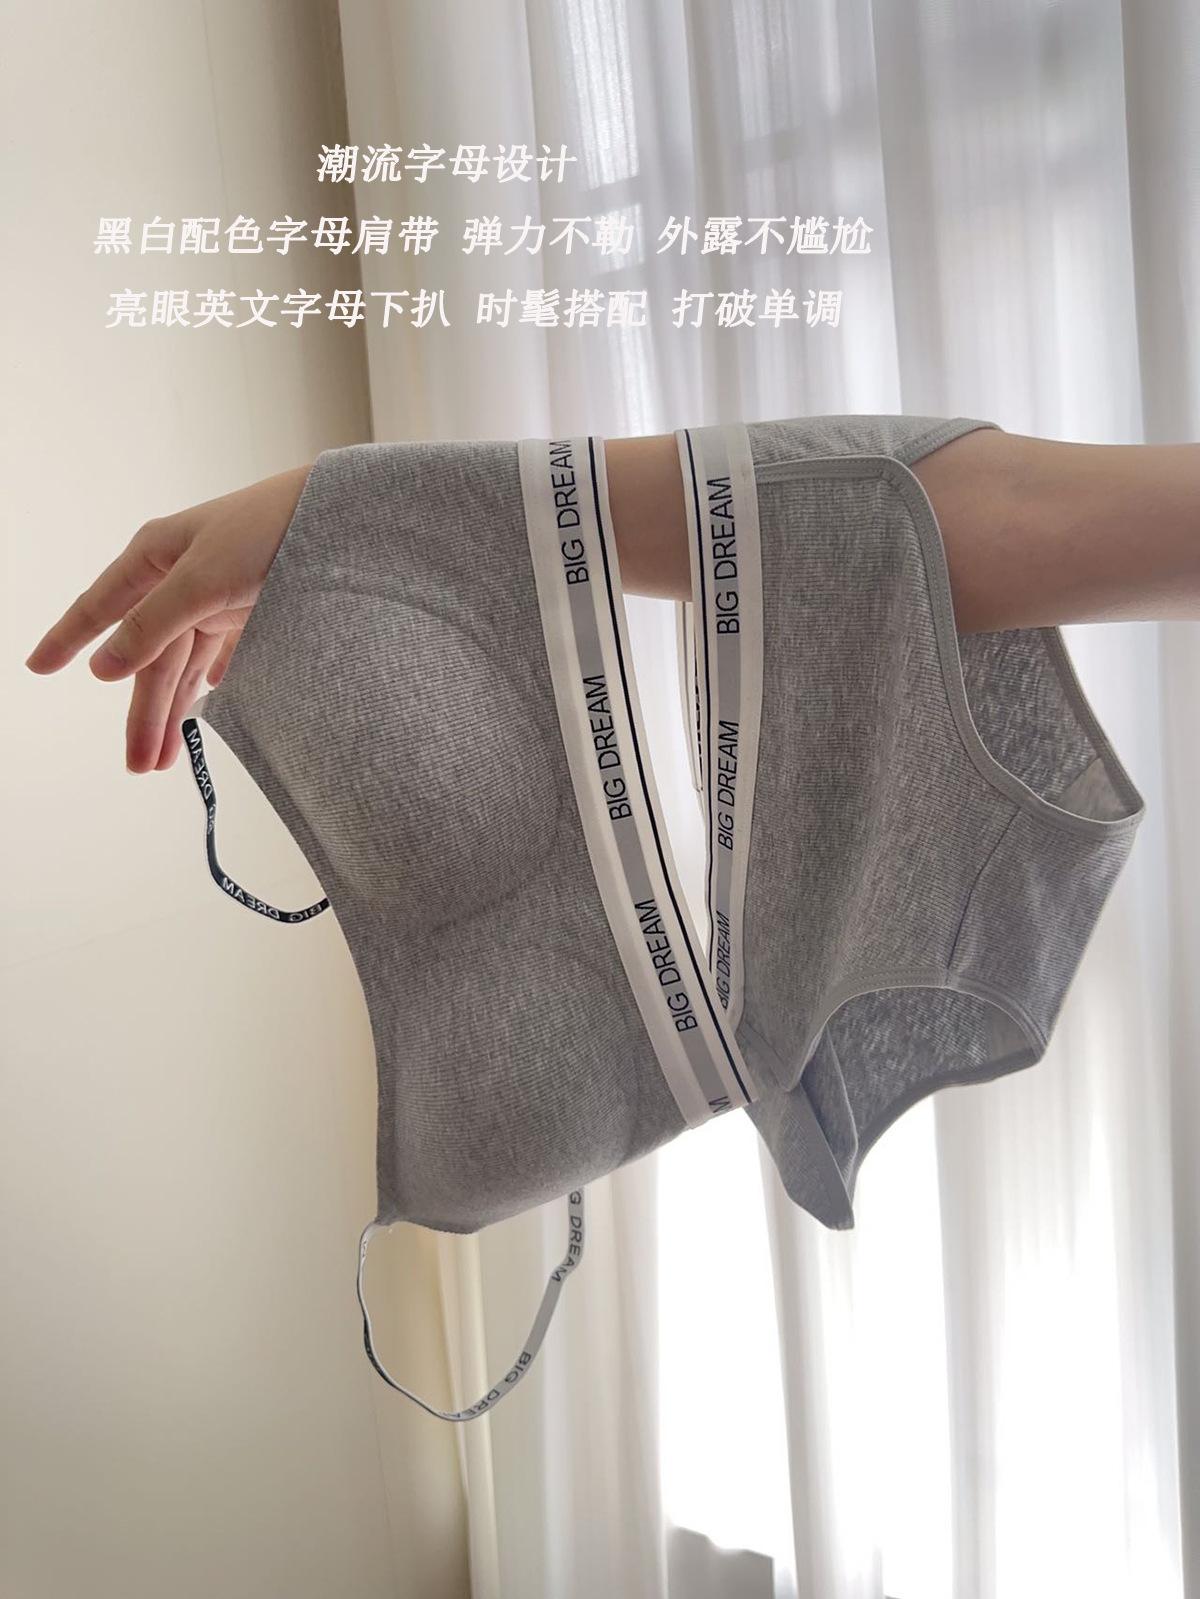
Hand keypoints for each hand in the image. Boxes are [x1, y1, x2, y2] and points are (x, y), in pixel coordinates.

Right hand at [24, 463, 311, 772]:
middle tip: (138, 766)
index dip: (68, 638)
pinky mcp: (255, 610)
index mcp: (156, 557)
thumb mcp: (201, 579)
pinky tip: (208, 703)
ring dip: (175, 710)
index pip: (101, 607)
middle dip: (142, 711)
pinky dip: (214, 681)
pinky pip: (224, 655)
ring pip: (185, 664)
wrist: (343, 520)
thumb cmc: (267, 532)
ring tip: (166, 760)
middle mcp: (182, 577)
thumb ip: (152, 624)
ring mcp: (219, 596)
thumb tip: (104, 666)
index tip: (37, 667)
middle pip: (150, 655)